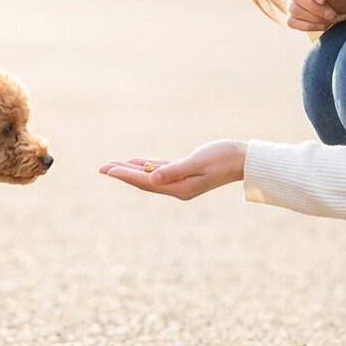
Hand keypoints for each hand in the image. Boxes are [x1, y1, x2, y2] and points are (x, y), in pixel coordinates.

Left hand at [97, 140, 247, 200]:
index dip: (124, 175)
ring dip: (130, 170)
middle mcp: (178, 188)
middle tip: (100, 167)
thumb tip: (151, 179)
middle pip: (143, 181)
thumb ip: (174, 171)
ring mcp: (181, 181)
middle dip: (121, 174)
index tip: (106, 170)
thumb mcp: (198, 162)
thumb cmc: (224, 157)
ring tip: (111, 166)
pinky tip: (135, 162)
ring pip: (149, 176)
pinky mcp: (185, 172)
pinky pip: (159, 170)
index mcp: (180, 188)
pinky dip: (145, 166)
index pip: (145, 182)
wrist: (245, 159)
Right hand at [285, 0, 345, 31]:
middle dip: (314, 8)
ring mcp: (292, 2)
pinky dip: (308, 26)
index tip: (323, 1)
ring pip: (294, 10)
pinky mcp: (292, 16)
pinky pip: (292, 22)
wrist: (345, 6)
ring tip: (330, 20)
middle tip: (331, 15)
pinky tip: (323, 26)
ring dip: (313, 18)